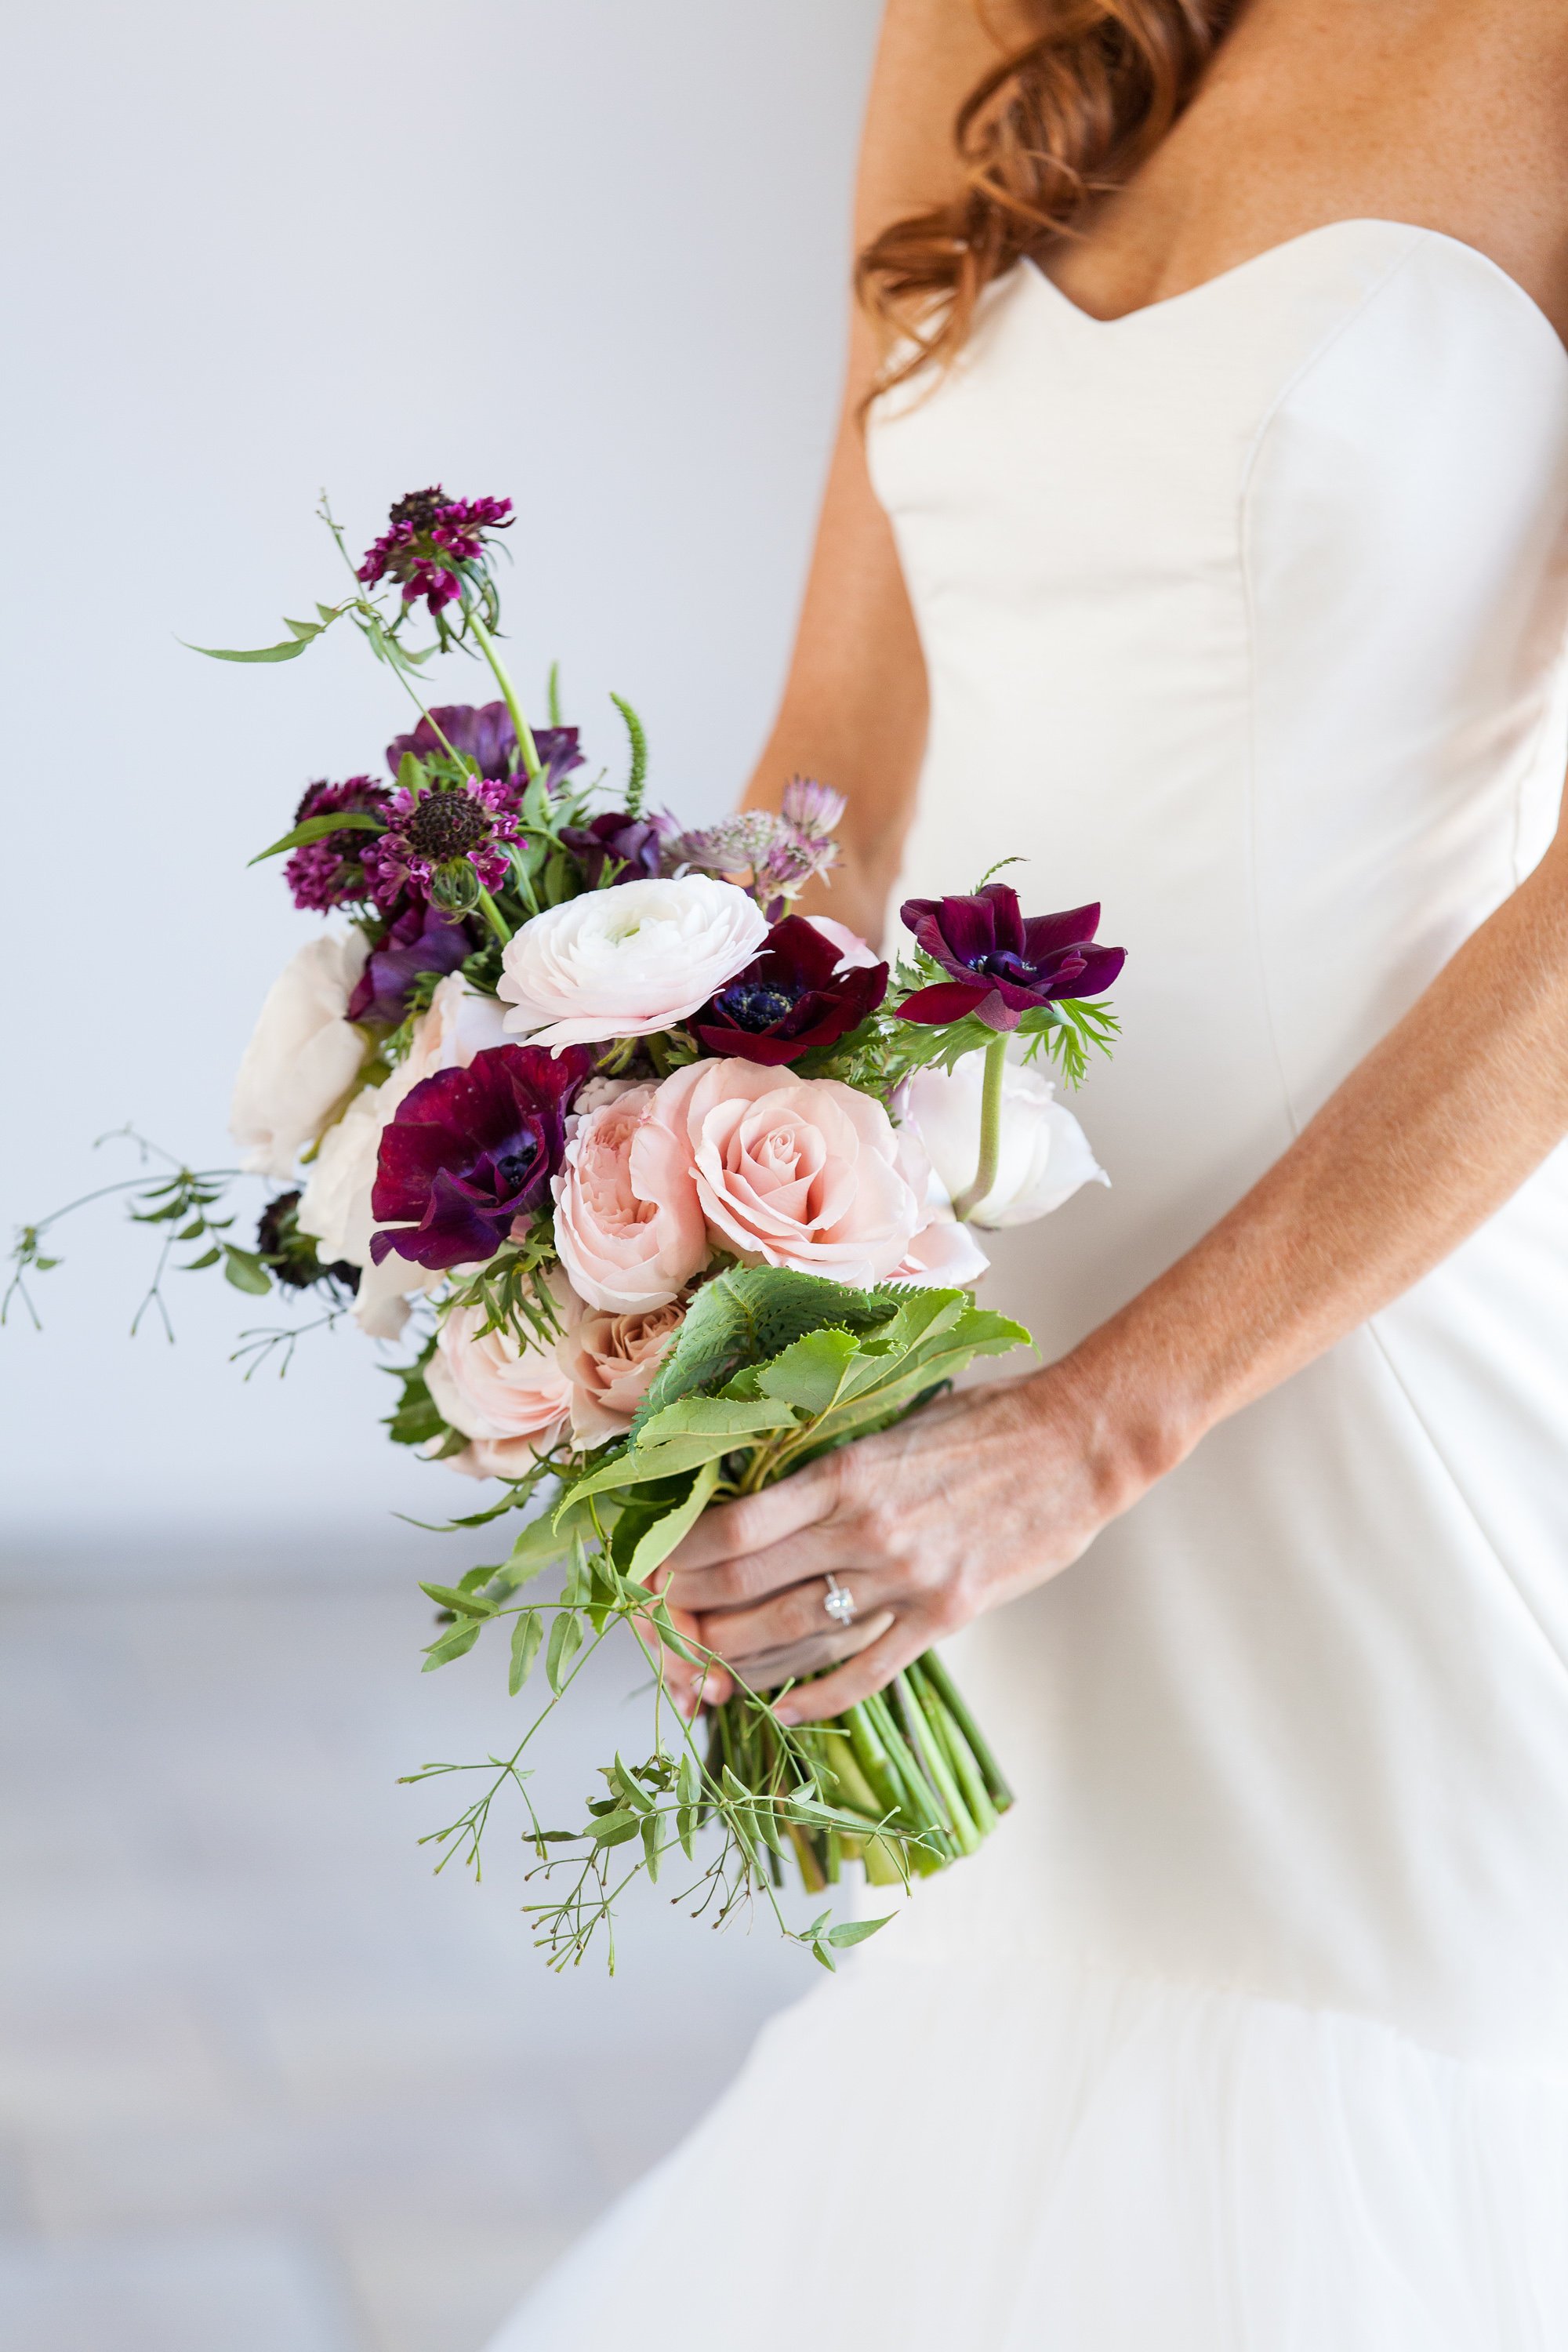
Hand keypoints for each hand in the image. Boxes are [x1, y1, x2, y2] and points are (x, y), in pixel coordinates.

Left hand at [662, 1364, 1136, 1723]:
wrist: (1075, 1446)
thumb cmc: (987, 1422)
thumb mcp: (894, 1419)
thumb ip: (832, 1460)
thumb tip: (762, 1480)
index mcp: (846, 1472)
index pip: (736, 1527)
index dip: (682, 1555)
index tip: (654, 1564)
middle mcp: (866, 1530)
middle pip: (749, 1585)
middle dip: (691, 1609)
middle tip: (662, 1619)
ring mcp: (905, 1579)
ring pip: (795, 1633)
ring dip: (737, 1655)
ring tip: (700, 1665)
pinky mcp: (943, 1614)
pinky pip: (866, 1670)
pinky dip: (817, 1698)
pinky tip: (784, 1710)